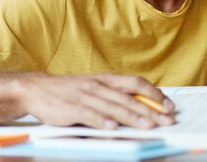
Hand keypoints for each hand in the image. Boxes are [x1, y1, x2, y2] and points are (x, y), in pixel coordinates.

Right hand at [16, 73, 174, 128]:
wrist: (37, 89)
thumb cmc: (70, 90)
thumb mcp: (95, 87)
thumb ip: (115, 95)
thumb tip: (142, 106)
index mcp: (107, 79)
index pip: (136, 83)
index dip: (154, 94)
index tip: (169, 105)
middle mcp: (99, 86)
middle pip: (129, 98)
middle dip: (151, 110)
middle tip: (166, 120)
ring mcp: (85, 96)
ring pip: (114, 107)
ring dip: (133, 117)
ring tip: (148, 125)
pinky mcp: (71, 108)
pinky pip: (89, 115)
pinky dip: (102, 121)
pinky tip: (113, 128)